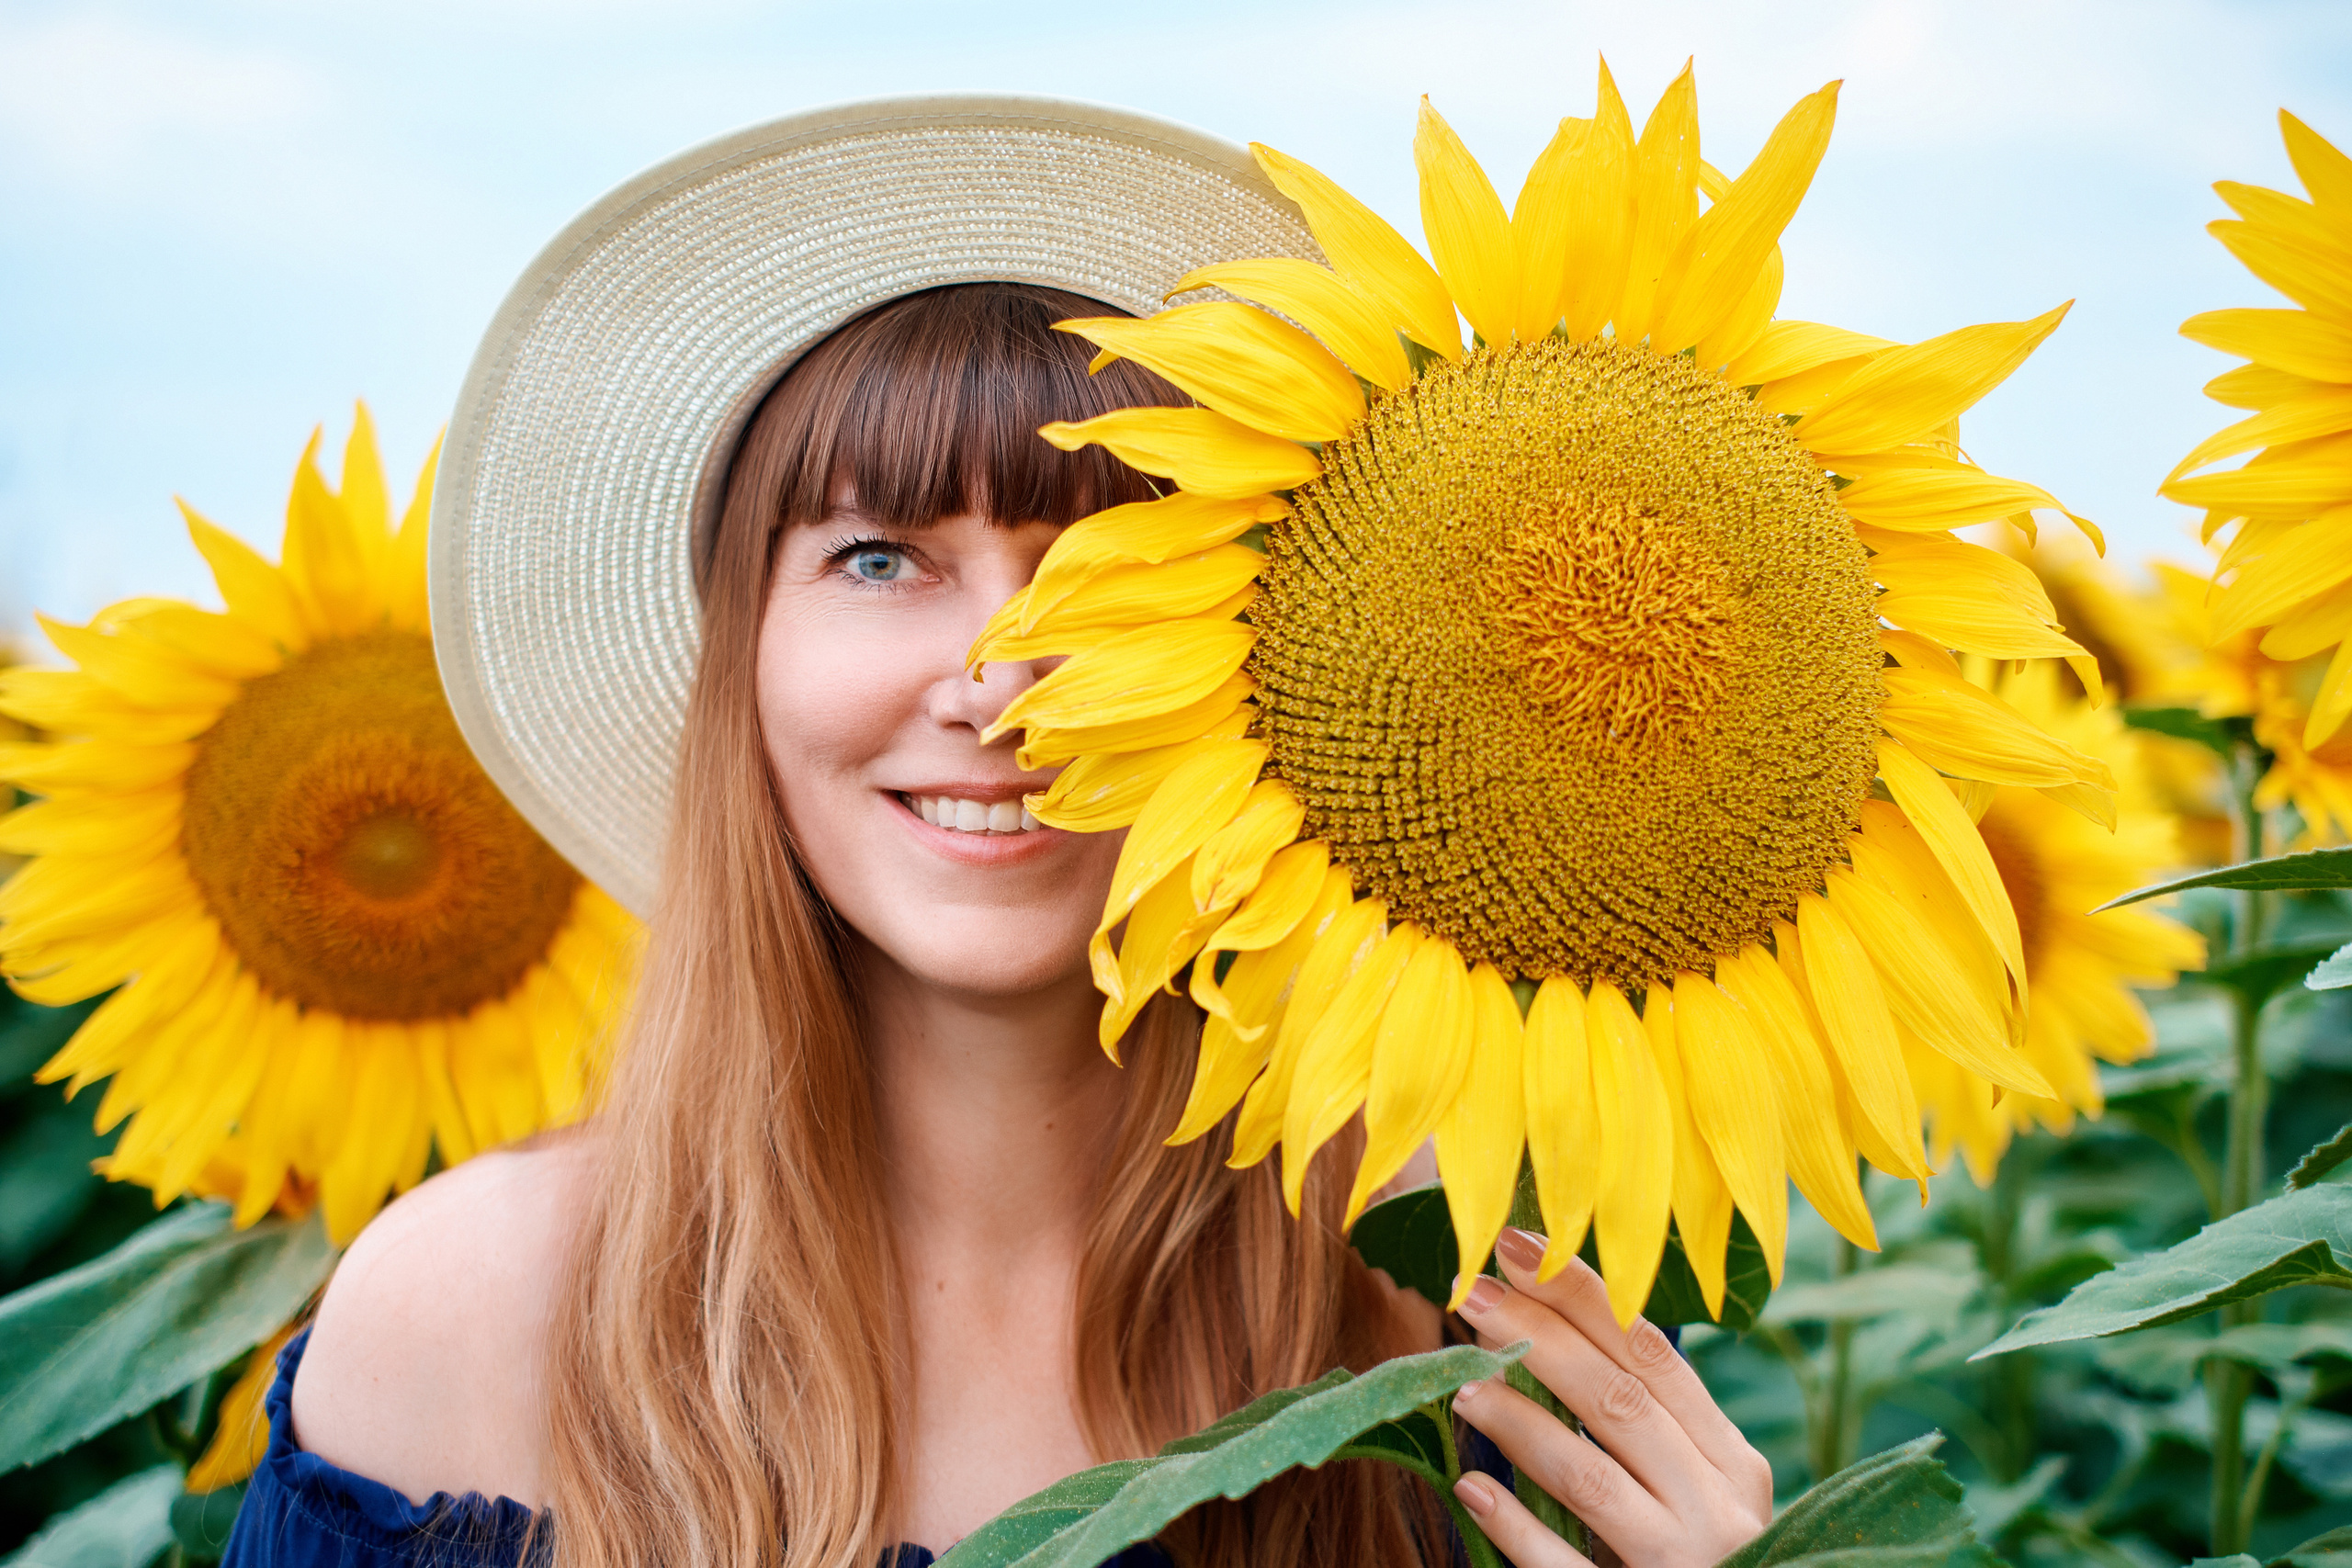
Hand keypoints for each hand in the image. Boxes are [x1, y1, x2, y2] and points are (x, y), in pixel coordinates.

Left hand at [1448, 1228, 1771, 1567]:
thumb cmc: (1694, 1561)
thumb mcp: (1691, 1488)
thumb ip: (1642, 1423)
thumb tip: (1546, 1326)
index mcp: (1730, 1462)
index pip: (1652, 1355)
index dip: (1581, 1296)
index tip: (1515, 1247)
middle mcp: (1717, 1508)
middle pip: (1618, 1403)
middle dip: (1540, 1339)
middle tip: (1471, 1293)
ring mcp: (1683, 1565)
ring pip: (1591, 1479)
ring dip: (1520, 1425)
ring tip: (1462, 1385)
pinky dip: (1518, 1528)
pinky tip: (1470, 1490)